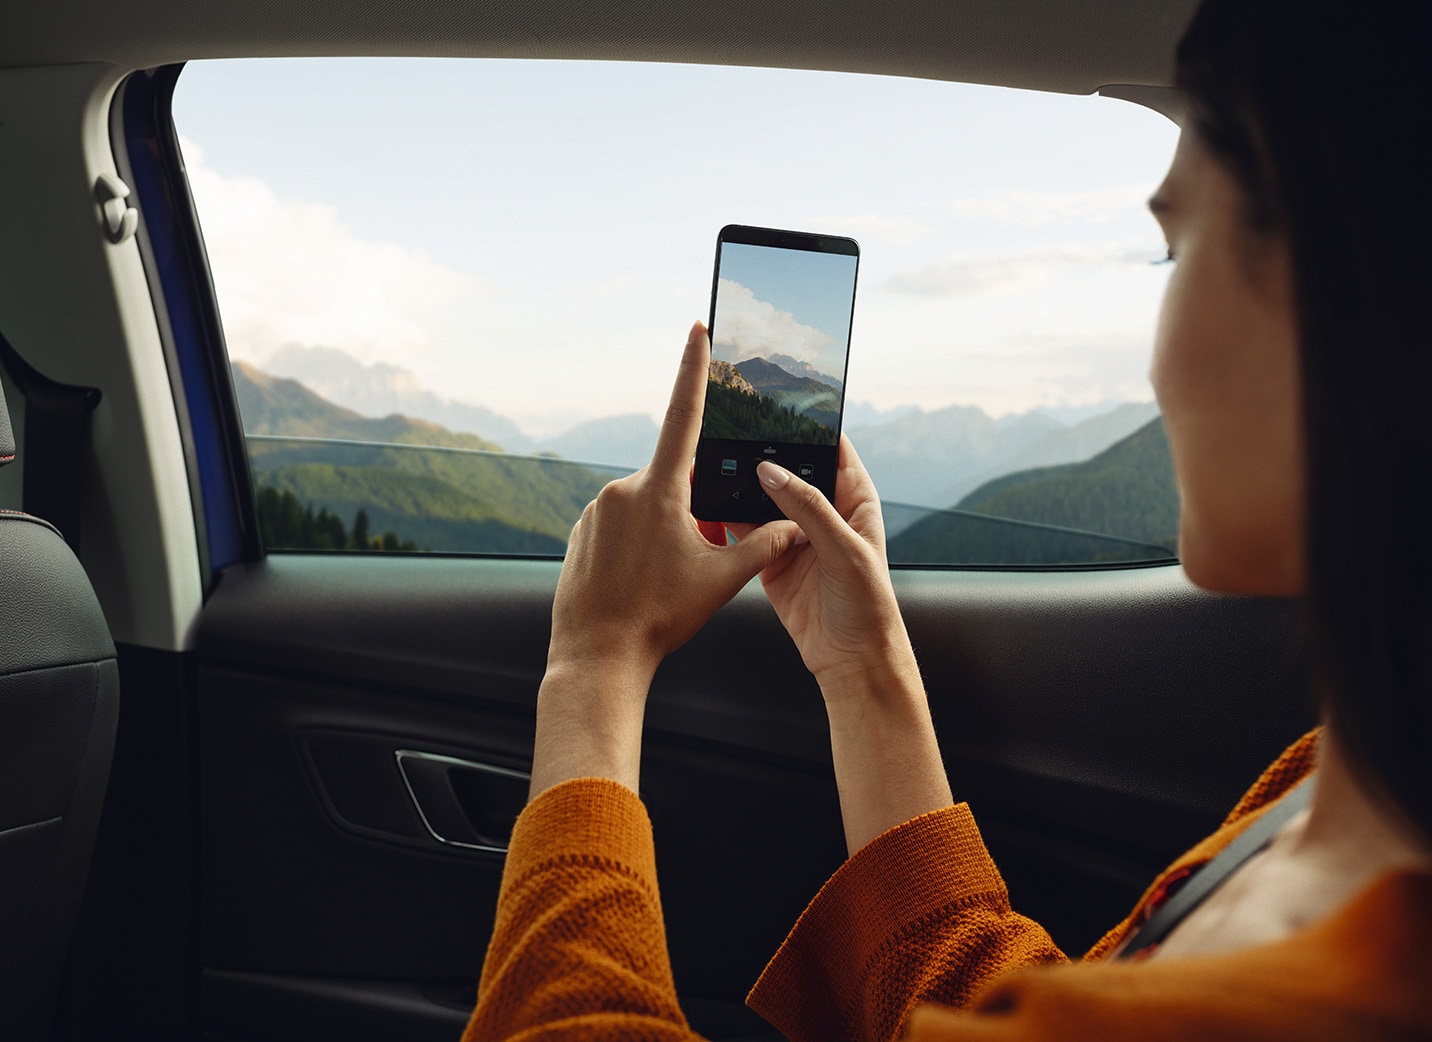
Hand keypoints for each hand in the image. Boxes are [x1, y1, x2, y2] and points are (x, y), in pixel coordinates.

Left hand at [529, 321, 798, 798]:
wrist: (597, 657)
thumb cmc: (659, 618)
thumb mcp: (721, 580)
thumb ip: (761, 544)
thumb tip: (795, 526)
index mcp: (659, 490)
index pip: (684, 416)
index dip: (694, 370)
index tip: (697, 330)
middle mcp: (621, 490)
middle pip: (673, 484)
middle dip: (692, 512)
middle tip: (692, 562)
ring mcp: (595, 511)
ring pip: (647, 510)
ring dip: (664, 535)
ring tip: (662, 585)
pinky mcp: (580, 533)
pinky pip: (620, 528)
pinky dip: (638, 549)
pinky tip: (639, 586)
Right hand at [732, 438, 952, 852]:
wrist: (851, 662)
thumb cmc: (867, 606)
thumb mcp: (842, 550)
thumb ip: (806, 508)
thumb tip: (770, 471)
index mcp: (854, 500)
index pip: (831, 449)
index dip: (808, 427)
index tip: (779, 404)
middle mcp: (824, 513)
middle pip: (790, 470)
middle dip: (763, 453)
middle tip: (734, 430)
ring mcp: (795, 536)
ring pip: (763, 499)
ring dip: (742, 486)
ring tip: (715, 462)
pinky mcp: (771, 560)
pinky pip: (746, 531)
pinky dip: (728, 519)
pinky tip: (709, 504)